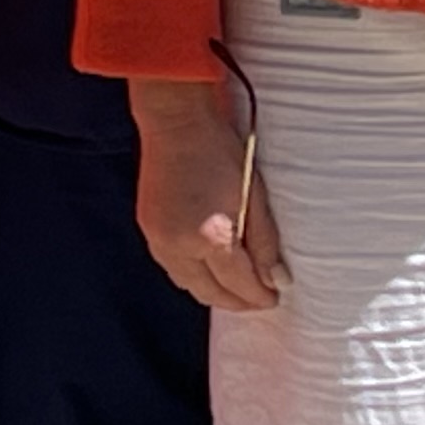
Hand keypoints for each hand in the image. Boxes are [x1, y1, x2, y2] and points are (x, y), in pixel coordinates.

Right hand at [134, 77, 284, 310]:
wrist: (177, 122)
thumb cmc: (220, 151)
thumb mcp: (253, 195)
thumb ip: (265, 243)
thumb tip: (276, 280)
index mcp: (211, 237)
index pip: (239, 284)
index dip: (259, 296)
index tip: (274, 298)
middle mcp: (180, 246)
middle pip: (210, 293)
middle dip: (237, 302)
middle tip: (258, 299)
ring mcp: (158, 240)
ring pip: (187, 285)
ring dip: (212, 292)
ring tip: (236, 289)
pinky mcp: (148, 230)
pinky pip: (171, 268)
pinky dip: (192, 276)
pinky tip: (207, 270)